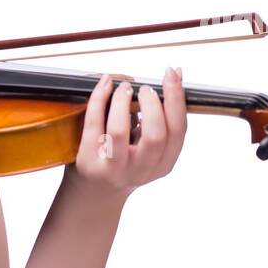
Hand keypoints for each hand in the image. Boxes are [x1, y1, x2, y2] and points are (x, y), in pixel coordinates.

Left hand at [61, 66, 186, 202]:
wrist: (95, 193)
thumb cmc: (125, 161)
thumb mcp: (150, 147)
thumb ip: (162, 119)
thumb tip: (175, 75)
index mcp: (163, 164)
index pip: (178, 130)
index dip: (177, 99)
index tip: (172, 75)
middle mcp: (141, 169)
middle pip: (155, 135)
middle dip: (153, 104)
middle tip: (145, 88)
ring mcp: (113, 167)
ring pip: (120, 131)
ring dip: (122, 102)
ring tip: (124, 87)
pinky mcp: (89, 161)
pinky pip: (93, 124)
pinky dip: (99, 99)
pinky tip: (105, 84)